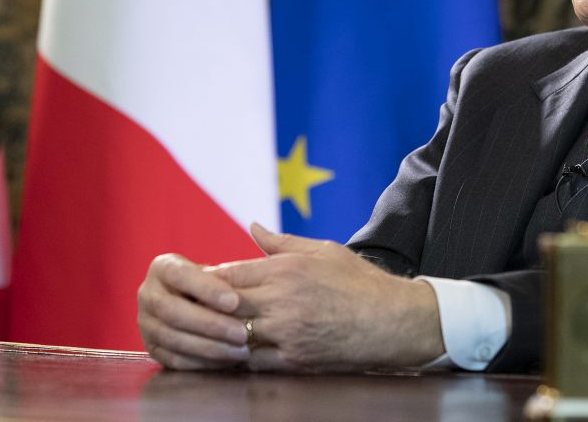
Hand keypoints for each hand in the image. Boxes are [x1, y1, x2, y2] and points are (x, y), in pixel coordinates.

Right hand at [137, 253, 251, 369]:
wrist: (194, 302)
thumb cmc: (213, 283)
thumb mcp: (217, 272)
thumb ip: (227, 276)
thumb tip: (243, 290)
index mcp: (162, 268)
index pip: (180, 275)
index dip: (206, 289)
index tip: (235, 301)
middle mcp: (147, 294)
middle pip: (173, 311)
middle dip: (210, 324)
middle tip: (242, 334)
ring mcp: (145, 323)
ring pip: (173, 338)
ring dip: (209, 348)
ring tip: (240, 351)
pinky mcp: (152, 349)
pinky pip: (174, 360)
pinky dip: (202, 363)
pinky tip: (227, 361)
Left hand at [217, 223, 444, 370]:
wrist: (393, 321)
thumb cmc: (360, 282)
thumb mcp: (324, 250)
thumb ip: (282, 243)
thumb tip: (252, 226)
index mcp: (287, 270)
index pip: (230, 274)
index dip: (209, 278)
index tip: (199, 281)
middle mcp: (283, 301)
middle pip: (225, 305)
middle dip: (207, 306)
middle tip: (194, 307)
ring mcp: (287, 333)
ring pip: (233, 335)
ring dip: (220, 333)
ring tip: (207, 330)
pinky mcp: (294, 360)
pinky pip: (253, 361)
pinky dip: (240, 356)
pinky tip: (233, 351)